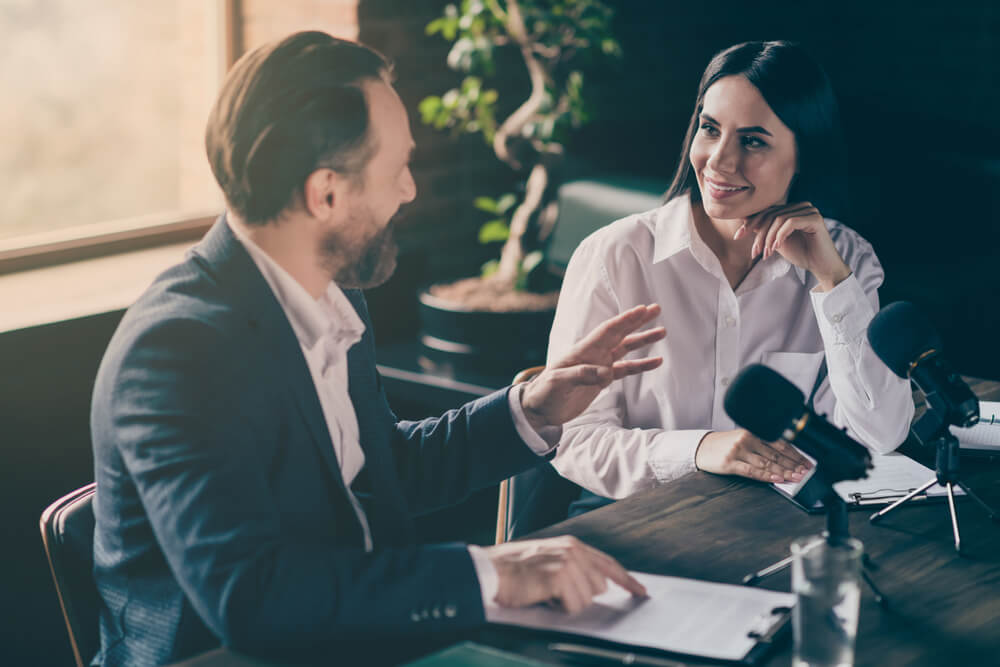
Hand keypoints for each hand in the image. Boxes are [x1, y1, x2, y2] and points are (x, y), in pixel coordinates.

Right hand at [483, 535, 646, 613]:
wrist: (492, 570)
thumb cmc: (515, 568)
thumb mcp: (549, 558)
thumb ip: (574, 566)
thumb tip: (597, 586)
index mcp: (573, 545)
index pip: (609, 564)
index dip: (627, 580)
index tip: (641, 591)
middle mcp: (574, 551)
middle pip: (600, 587)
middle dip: (582, 596)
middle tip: (557, 593)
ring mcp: (568, 563)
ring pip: (587, 599)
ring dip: (568, 603)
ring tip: (548, 593)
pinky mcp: (559, 577)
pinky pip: (574, 605)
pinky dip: (560, 608)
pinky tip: (545, 597)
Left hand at [520, 304, 664, 431]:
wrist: (540, 409)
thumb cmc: (544, 392)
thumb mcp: (558, 382)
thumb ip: (581, 375)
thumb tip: (607, 373)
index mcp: (582, 351)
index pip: (608, 331)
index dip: (625, 320)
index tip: (642, 310)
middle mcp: (593, 354)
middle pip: (620, 333)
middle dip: (638, 321)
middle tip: (656, 309)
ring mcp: (599, 366)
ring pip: (625, 348)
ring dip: (642, 340)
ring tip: (662, 331)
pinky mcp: (602, 380)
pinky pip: (625, 369)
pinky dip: (641, 365)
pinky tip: (655, 362)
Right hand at [695, 429, 812, 482]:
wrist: (701, 447)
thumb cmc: (724, 445)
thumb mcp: (744, 439)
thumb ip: (762, 446)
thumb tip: (786, 459)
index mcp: (753, 431)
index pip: (779, 443)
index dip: (796, 455)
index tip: (807, 463)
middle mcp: (747, 439)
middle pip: (775, 454)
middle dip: (794, 465)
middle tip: (806, 473)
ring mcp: (738, 451)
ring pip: (766, 463)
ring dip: (784, 472)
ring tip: (796, 478)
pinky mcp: (729, 463)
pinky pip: (752, 471)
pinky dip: (766, 475)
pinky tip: (777, 479)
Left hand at [734, 202, 850, 290]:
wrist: (820, 266)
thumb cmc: (801, 254)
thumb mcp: (776, 241)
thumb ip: (764, 230)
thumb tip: (743, 219)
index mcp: (792, 209)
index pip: (767, 212)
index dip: (751, 223)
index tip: (738, 236)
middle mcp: (801, 206)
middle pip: (771, 215)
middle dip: (759, 234)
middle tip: (754, 252)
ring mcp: (809, 210)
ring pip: (779, 219)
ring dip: (769, 238)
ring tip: (766, 254)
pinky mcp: (815, 218)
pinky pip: (790, 222)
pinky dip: (780, 235)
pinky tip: (776, 247)